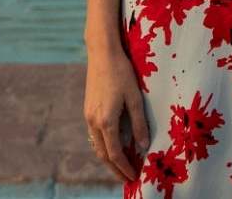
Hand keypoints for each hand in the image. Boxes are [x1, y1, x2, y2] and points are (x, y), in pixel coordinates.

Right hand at [83, 45, 149, 183]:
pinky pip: (94, 135)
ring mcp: (88, 115)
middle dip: (115, 169)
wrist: (102, 53)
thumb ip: (139, 124)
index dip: (124, 167)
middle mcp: (93, 121)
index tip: (134, 177)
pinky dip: (104, 145)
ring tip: (121, 166)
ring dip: (108, 158)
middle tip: (127, 178)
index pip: (115, 153)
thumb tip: (143, 146)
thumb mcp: (135, 98)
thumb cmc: (121, 73)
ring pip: (97, 145)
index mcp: (106, 121)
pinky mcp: (88, 109)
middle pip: (103, 154)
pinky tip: (113, 145)